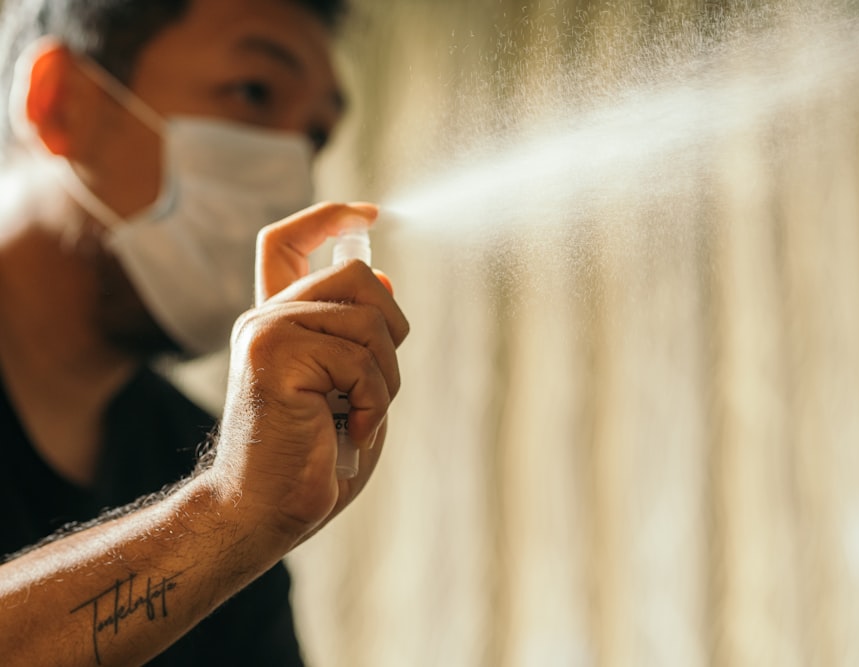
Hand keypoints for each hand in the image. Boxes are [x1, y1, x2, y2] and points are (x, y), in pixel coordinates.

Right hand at [211, 202, 408, 548]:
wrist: (266, 514)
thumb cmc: (310, 460)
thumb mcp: (347, 386)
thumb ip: (356, 335)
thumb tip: (384, 278)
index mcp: (277, 322)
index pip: (288, 241)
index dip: (330, 217)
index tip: (370, 213)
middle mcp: (265, 318)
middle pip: (355, 273)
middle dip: (391, 326)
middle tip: (377, 385)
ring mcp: (266, 333)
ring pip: (368, 316)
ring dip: (386, 375)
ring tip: (361, 416)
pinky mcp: (275, 357)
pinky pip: (361, 360)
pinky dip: (374, 402)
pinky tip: (352, 432)